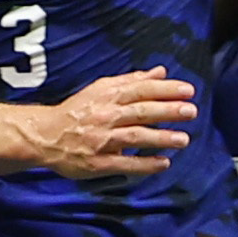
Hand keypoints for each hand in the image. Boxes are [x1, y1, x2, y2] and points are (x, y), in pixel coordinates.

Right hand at [32, 70, 198, 181]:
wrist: (46, 135)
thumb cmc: (77, 111)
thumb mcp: (102, 90)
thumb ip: (132, 81)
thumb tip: (161, 72)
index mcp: (108, 96)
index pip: (141, 90)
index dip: (166, 89)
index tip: (188, 91)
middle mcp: (106, 116)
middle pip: (141, 111)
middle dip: (168, 111)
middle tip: (191, 111)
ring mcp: (102, 140)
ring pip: (135, 137)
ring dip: (161, 138)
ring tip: (183, 139)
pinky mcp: (98, 162)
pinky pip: (125, 164)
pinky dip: (145, 164)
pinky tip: (163, 163)